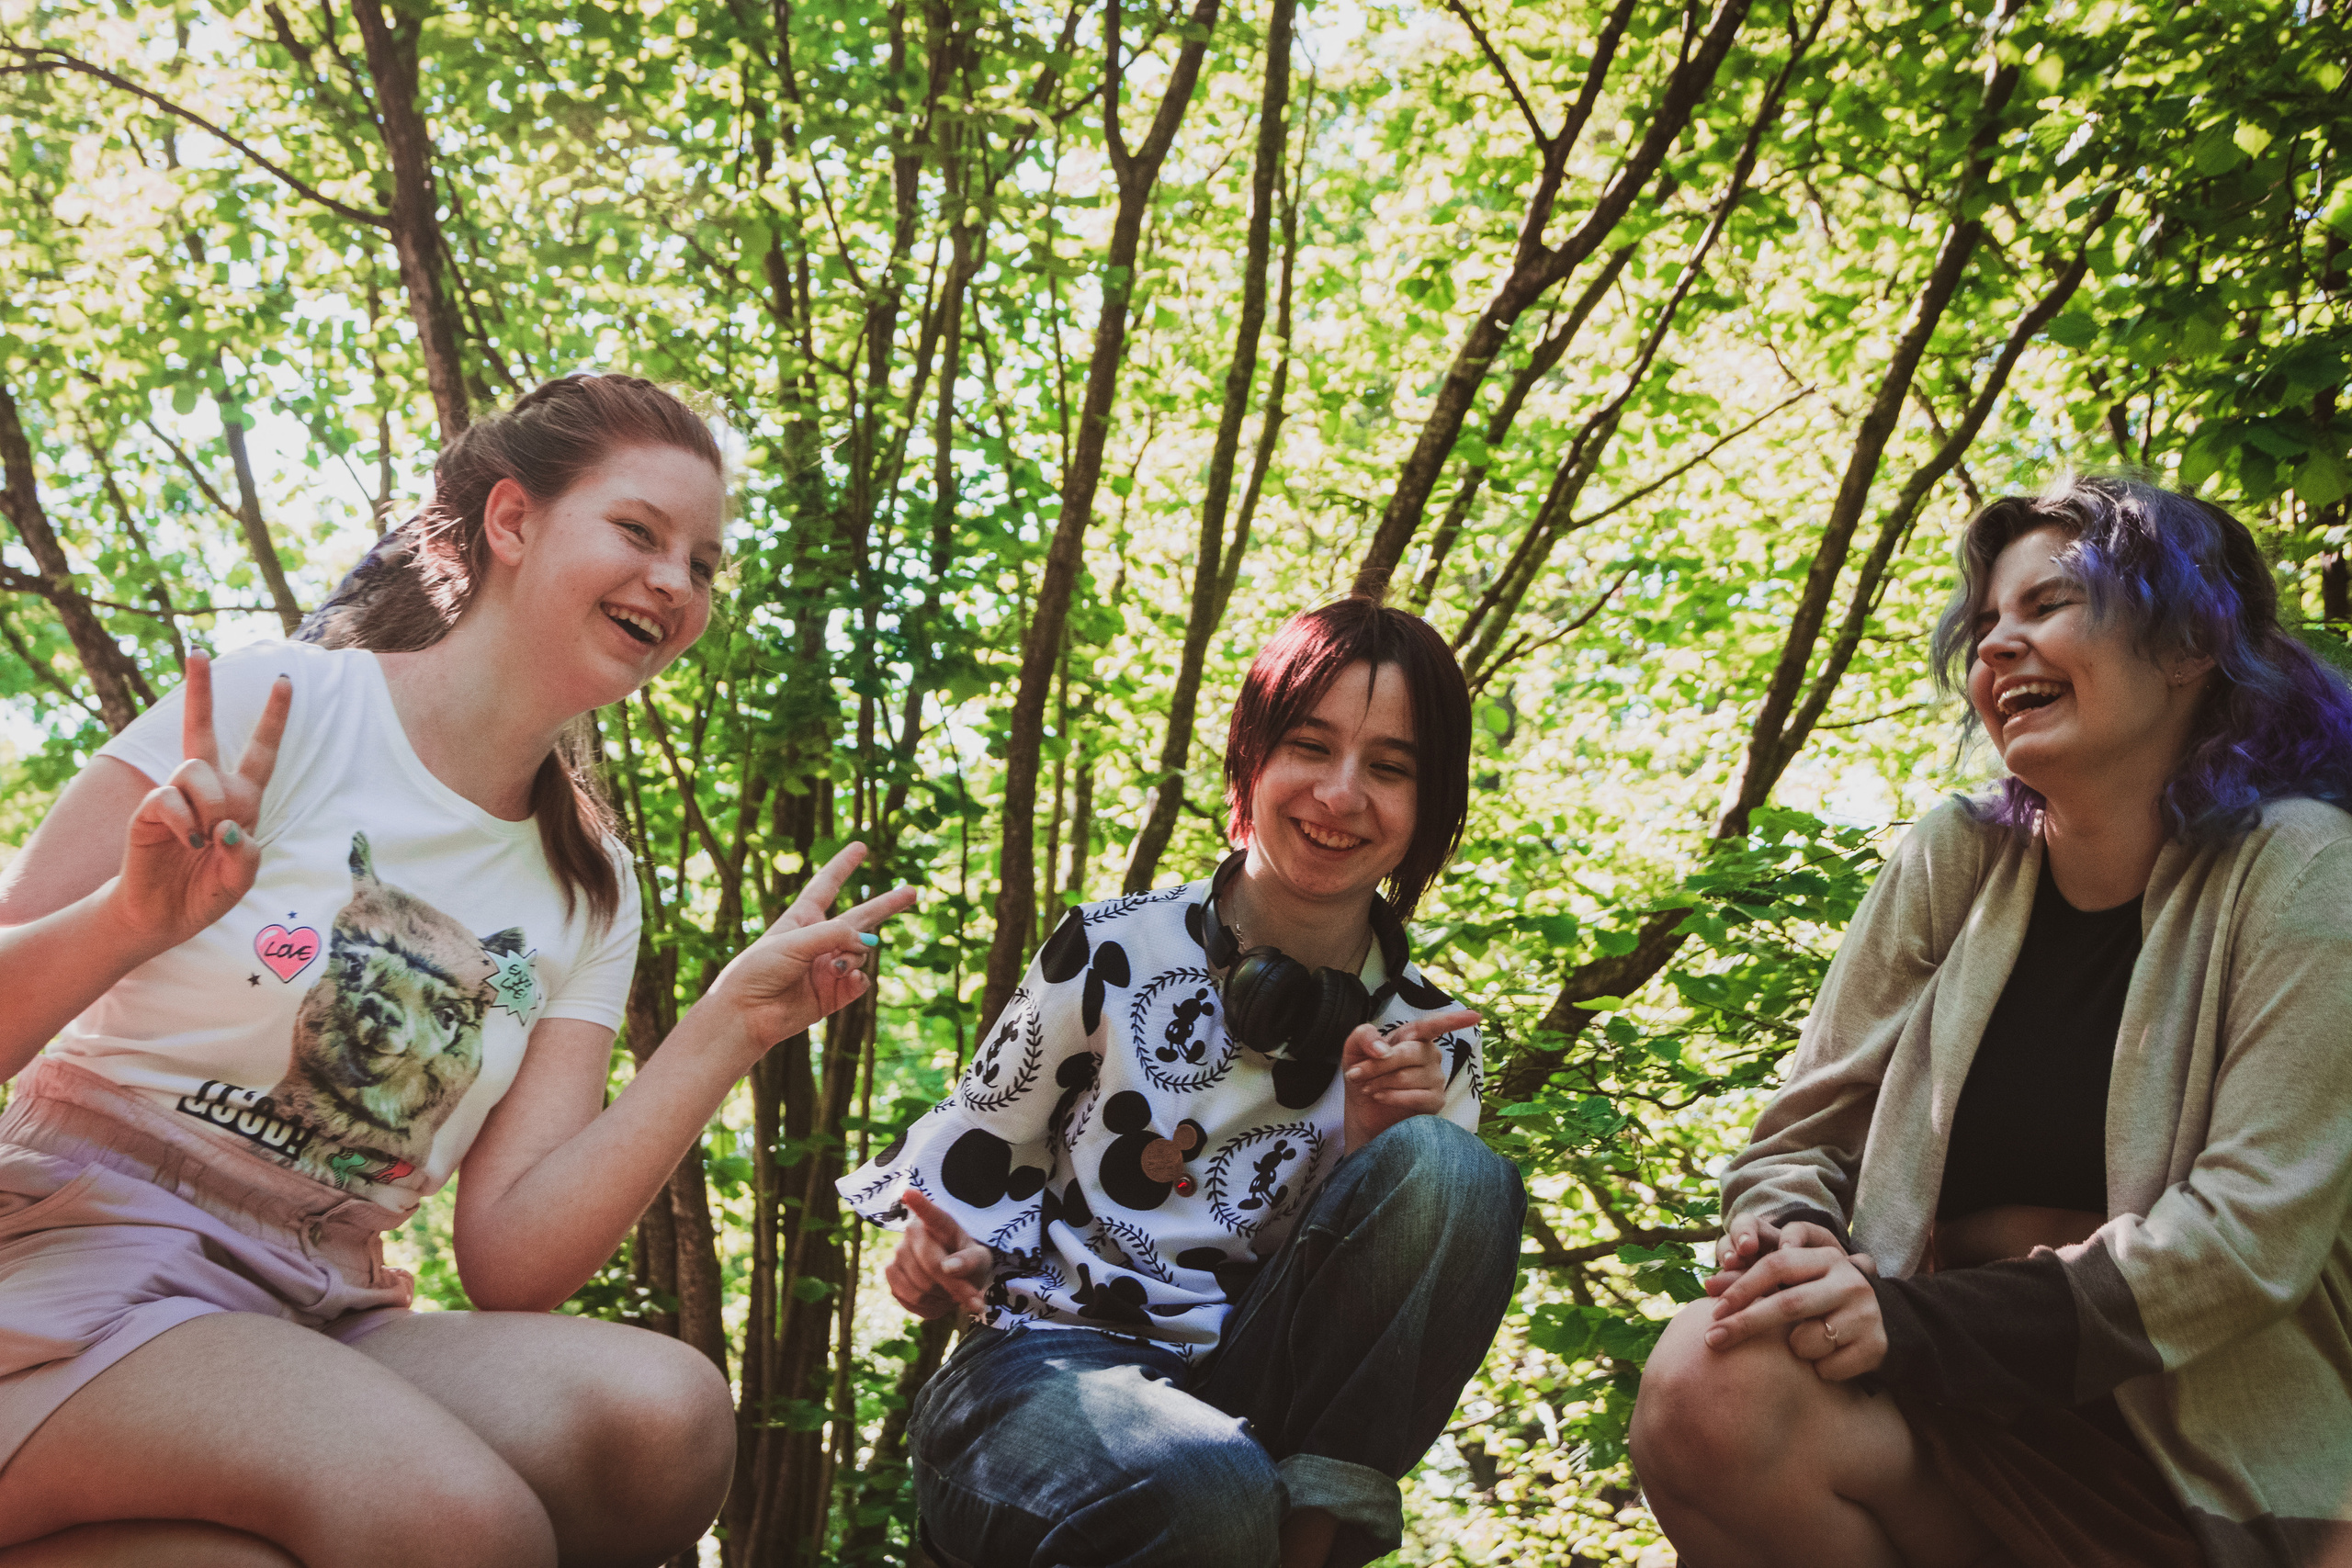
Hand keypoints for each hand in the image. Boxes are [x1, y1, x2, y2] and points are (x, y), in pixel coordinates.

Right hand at [108, 652, 290, 952]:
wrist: (164, 915)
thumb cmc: (206, 891)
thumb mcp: (241, 877)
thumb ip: (247, 855)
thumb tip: (227, 827)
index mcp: (241, 799)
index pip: (261, 752)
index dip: (273, 718)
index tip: (284, 681)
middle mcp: (208, 790)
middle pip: (201, 730)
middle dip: (200, 690)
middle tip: (196, 652)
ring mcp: (176, 797)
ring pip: (195, 769)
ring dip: (209, 802)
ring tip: (207, 836)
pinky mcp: (150, 810)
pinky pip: (170, 798)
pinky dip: (187, 820)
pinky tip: (190, 841)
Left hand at [706, 843, 917, 1056]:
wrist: (746, 1015)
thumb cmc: (757, 970)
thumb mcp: (795, 941)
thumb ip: (835, 934)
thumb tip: (869, 943)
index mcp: (801, 919)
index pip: (826, 885)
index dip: (843, 865)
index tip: (860, 846)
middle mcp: (818, 941)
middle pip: (860, 917)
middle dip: (886, 905)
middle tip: (913, 891)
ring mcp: (827, 968)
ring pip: (860, 951)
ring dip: (853, 955)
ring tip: (835, 967)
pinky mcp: (833, 994)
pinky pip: (859, 980)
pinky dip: (857, 978)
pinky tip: (847, 978)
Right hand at [887, 1188, 991, 1320]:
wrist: (953, 1279)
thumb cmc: (969, 1264)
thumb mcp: (981, 1261)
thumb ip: (970, 1262)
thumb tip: (948, 1268)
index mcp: (940, 1222)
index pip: (931, 1213)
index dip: (921, 1205)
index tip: (910, 1193)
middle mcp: (914, 1231)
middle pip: (931, 1264)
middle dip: (954, 1286)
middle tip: (971, 1296)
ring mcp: (898, 1251)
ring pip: (918, 1286)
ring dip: (940, 1297)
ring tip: (950, 1291)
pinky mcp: (890, 1272)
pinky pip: (907, 1297)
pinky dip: (926, 1305)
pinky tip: (935, 1297)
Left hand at [1341, 1006, 1476, 1152]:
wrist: (1362, 1112)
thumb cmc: (1363, 1076)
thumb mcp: (1353, 1051)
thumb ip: (1363, 1037)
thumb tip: (1383, 1049)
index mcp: (1414, 1037)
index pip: (1434, 1025)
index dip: (1454, 1020)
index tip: (1476, 1016)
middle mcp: (1430, 1054)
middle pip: (1408, 1053)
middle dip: (1376, 1065)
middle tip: (1355, 1074)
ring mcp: (1436, 1078)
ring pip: (1407, 1076)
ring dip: (1379, 1083)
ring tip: (1367, 1088)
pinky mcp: (1435, 1101)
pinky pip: (1416, 1097)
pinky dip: (1392, 1097)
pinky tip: (1380, 1097)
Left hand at [1702, 1219, 1885, 1380]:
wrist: (1883, 1324)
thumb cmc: (1821, 1301)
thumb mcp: (1795, 1284)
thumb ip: (1753, 1283)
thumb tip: (1707, 1287)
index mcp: (1827, 1258)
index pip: (1777, 1265)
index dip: (1742, 1287)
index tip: (1714, 1310)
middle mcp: (1849, 1281)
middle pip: (1788, 1304)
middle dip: (1745, 1324)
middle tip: (1712, 1339)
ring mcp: (1867, 1313)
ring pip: (1807, 1342)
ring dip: (1794, 1351)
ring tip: (1805, 1346)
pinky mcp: (1877, 1346)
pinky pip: (1828, 1369)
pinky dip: (1818, 1371)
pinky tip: (1830, 1360)